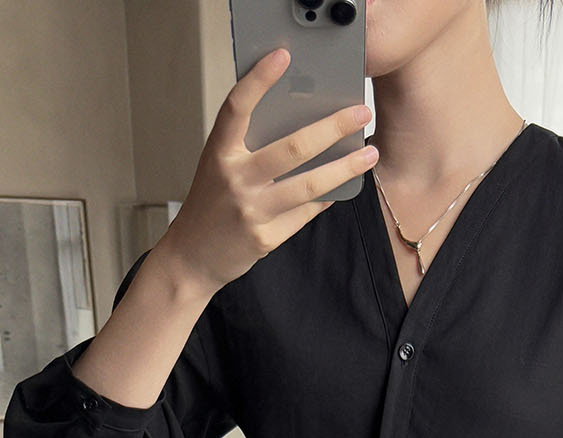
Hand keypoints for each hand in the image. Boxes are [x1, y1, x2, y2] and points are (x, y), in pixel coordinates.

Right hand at [159, 48, 379, 295]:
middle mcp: (235, 180)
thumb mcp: (220, 166)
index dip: (258, 80)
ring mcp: (251, 211)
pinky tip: (343, 187)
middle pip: (292, 148)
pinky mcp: (265, 238)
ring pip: (309, 185)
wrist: (193, 256)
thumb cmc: (212, 204)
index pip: (237, 108)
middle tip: (360, 112)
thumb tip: (300, 122)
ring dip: (345, 168)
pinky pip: (305, 213)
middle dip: (332, 128)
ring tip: (369, 155)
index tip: (282, 56)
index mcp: (219, 153)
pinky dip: (325, 199)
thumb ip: (249, 147)